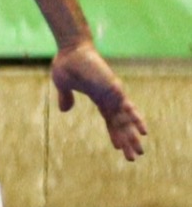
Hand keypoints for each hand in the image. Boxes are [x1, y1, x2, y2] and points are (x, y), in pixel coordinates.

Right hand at [51, 40, 147, 160]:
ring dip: (133, 135)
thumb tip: (64, 110)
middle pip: (120, 123)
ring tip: (140, 150)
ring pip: (125, 119)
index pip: (110, 120)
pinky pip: (127, 107)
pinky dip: (135, 119)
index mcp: (99, 97)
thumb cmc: (67, 63)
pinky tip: (143, 131)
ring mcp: (113, 93)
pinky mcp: (114, 88)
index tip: (118, 148)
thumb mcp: (63, 84)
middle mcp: (110, 97)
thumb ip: (65, 97)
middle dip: (127, 140)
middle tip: (135, 157)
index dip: (114, 134)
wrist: (71, 49)